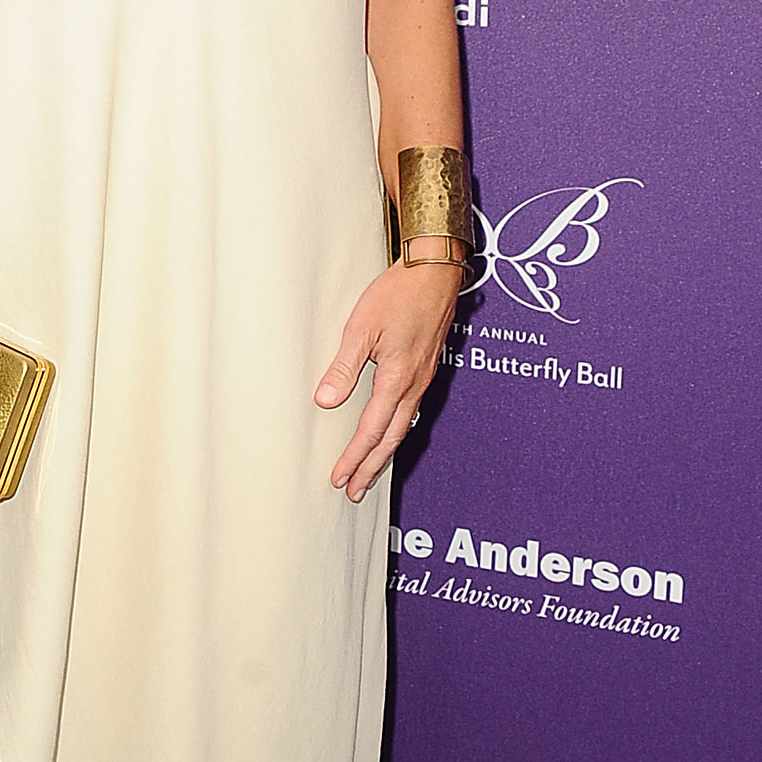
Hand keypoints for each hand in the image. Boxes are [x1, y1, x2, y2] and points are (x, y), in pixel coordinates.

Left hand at [314, 264, 458, 502]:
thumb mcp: (360, 327)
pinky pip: (410, 409)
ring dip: (384, 452)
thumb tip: (325, 402)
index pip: (372, 430)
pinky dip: (396, 429)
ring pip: (403, 425)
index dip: (354, 457)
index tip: (339, 478)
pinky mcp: (425, 367)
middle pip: (391, 438)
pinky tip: (389, 431)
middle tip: (355, 492)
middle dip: (372, 467)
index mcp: (398, 378)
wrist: (436, 270)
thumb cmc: (398, 293)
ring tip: (370, 472)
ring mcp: (423, 377)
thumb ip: (343, 367)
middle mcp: (414, 384)